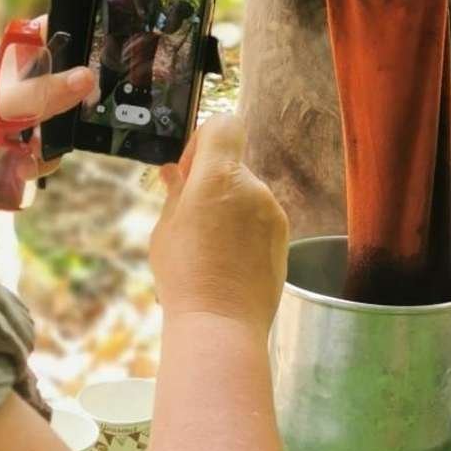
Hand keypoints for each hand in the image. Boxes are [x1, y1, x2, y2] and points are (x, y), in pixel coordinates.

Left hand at [0, 20, 95, 220]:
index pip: (51, 34)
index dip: (74, 38)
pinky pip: (52, 153)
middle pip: (69, 83)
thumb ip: (47, 91)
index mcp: (14, 63)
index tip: (94, 57)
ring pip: (64, 124)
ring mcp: (26, 120)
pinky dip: (38, 162)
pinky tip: (16, 167)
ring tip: (27, 148)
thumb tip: (87, 79)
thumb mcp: (5, 105)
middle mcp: (24, 88)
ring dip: (51, 141)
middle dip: (70, 105)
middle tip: (59, 116)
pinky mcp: (25, 149)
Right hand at [150, 115, 289, 332]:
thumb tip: (174, 173)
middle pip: (233, 165)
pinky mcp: (283, 236)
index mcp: (219, 177)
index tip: (188, 170)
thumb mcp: (166, 229)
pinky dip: (245, 228)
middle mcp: (253, 188)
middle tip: (191, 216)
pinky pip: (260, 218)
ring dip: (229, 207)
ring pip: (247, 194)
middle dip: (211, 181)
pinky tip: (228, 258)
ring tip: (209, 246)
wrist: (221, 323)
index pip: (225, 126)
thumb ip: (176, 193)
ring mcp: (272, 212)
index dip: (204, 140)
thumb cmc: (186, 277)